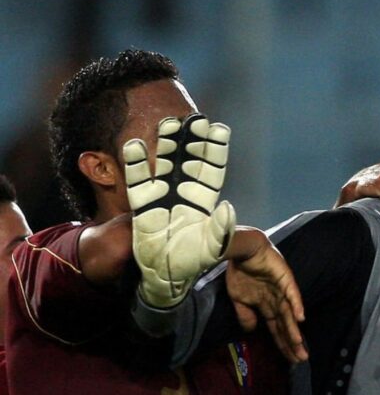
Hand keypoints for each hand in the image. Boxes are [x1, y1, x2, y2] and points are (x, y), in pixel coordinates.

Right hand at [125, 113, 234, 307]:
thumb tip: (228, 207)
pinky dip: (136, 163)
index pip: (213, 169)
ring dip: (167, 144)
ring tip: (168, 124)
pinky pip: (138, 180)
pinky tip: (135, 145)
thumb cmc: (194, 260)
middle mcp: (185, 191)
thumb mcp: (213, 247)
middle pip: (190, 159)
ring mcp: (163, 194)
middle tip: (195, 119)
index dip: (216, 149)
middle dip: (193, 140)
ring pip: (165, 163)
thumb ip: (222, 229)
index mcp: (206, 199)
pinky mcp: (143, 203)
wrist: (166, 274)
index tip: (219, 128)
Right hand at [224, 228, 306, 363]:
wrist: (241, 250)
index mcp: (267, 306)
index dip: (283, 344)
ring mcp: (282, 290)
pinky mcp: (285, 278)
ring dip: (294, 329)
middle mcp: (277, 301)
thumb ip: (245, 315)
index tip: (290, 360)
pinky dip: (296, 304)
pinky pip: (292, 293)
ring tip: (300, 345)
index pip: (277, 329)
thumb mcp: (238, 299)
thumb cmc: (241, 272)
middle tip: (301, 359)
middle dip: (292, 342)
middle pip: (286, 325)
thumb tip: (252, 331)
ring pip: (290, 313)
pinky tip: (300, 318)